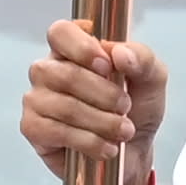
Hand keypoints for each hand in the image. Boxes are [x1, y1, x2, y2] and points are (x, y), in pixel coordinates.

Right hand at [20, 20, 167, 177]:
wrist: (134, 151)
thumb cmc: (137, 109)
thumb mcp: (152, 79)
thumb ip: (142, 58)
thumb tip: (120, 53)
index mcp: (74, 48)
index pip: (61, 32)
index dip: (82, 48)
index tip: (108, 66)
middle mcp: (49, 69)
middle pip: (65, 73)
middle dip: (103, 94)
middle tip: (125, 106)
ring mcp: (37, 98)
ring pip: (64, 105)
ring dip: (101, 121)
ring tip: (123, 131)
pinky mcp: (33, 128)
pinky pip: (56, 132)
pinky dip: (88, 141)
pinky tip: (106, 147)